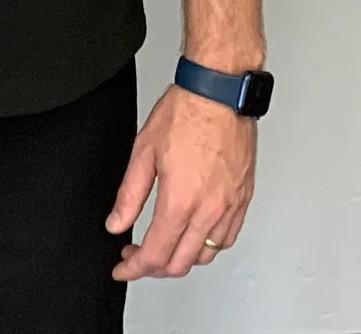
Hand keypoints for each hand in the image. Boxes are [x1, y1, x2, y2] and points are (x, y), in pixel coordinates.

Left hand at [105, 81, 257, 280]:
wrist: (220, 92)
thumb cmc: (186, 112)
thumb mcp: (143, 152)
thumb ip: (129, 195)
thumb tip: (117, 223)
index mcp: (181, 201)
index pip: (155, 254)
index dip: (134, 268)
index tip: (123, 268)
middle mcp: (209, 209)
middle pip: (180, 263)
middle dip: (153, 268)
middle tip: (136, 256)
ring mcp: (230, 206)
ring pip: (205, 255)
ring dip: (181, 259)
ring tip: (163, 245)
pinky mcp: (243, 198)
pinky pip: (227, 238)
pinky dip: (207, 246)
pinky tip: (193, 236)